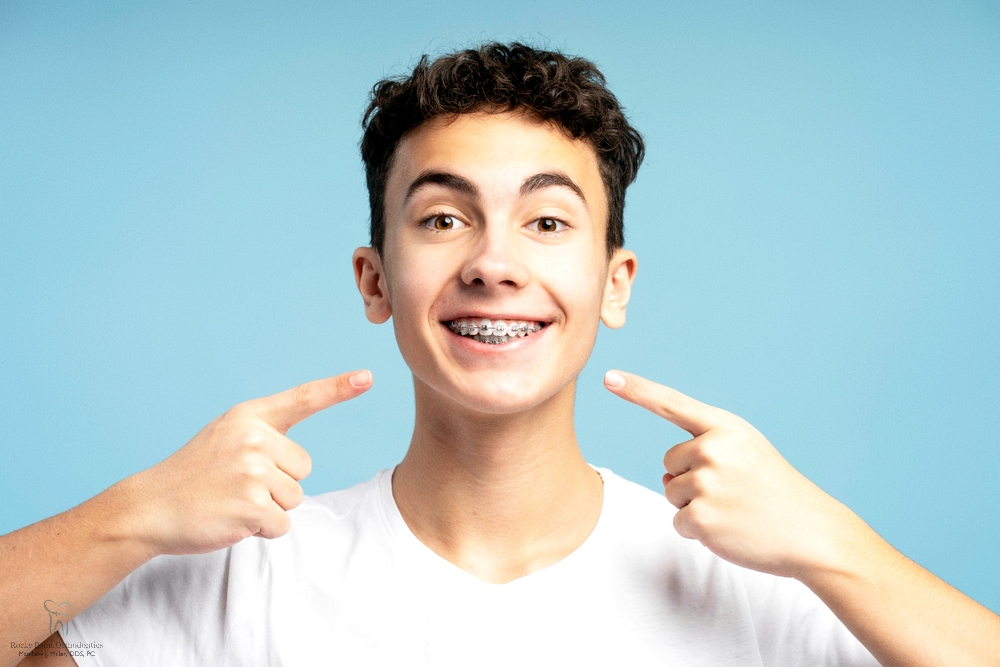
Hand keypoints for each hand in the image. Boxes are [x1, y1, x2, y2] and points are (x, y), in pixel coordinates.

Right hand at [123, 370, 372, 556]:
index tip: (368, 377)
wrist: (148, 508)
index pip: (303, 399)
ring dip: (269, 509)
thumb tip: (300, 461)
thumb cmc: (194, 475)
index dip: (338, 388)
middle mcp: (254, 438)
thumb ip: (263, 437)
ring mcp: (253, 472)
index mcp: (249, 417)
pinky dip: (261, 530)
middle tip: (237, 485)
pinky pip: (282, 524)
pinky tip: (231, 519)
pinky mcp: (252, 506)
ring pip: (294, 498)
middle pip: (304, 468)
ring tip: (231, 501)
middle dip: (279, 484)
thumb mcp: (226, 438)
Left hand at [604, 369, 859, 578]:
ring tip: (734, 509)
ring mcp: (705, 484)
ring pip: (671, 493)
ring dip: (694, 506)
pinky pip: (678, 521)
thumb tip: (667, 475)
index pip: (672, 403)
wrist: (812, 532)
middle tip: (732, 491)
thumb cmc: (775, 492)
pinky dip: (698, 531)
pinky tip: (729, 529)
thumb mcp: (747, 451)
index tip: (608, 377)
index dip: (637, 390)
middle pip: (668, 463)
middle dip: (691, 479)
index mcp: (725, 427)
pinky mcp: (700, 517)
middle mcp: (712, 449)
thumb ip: (706, 447)